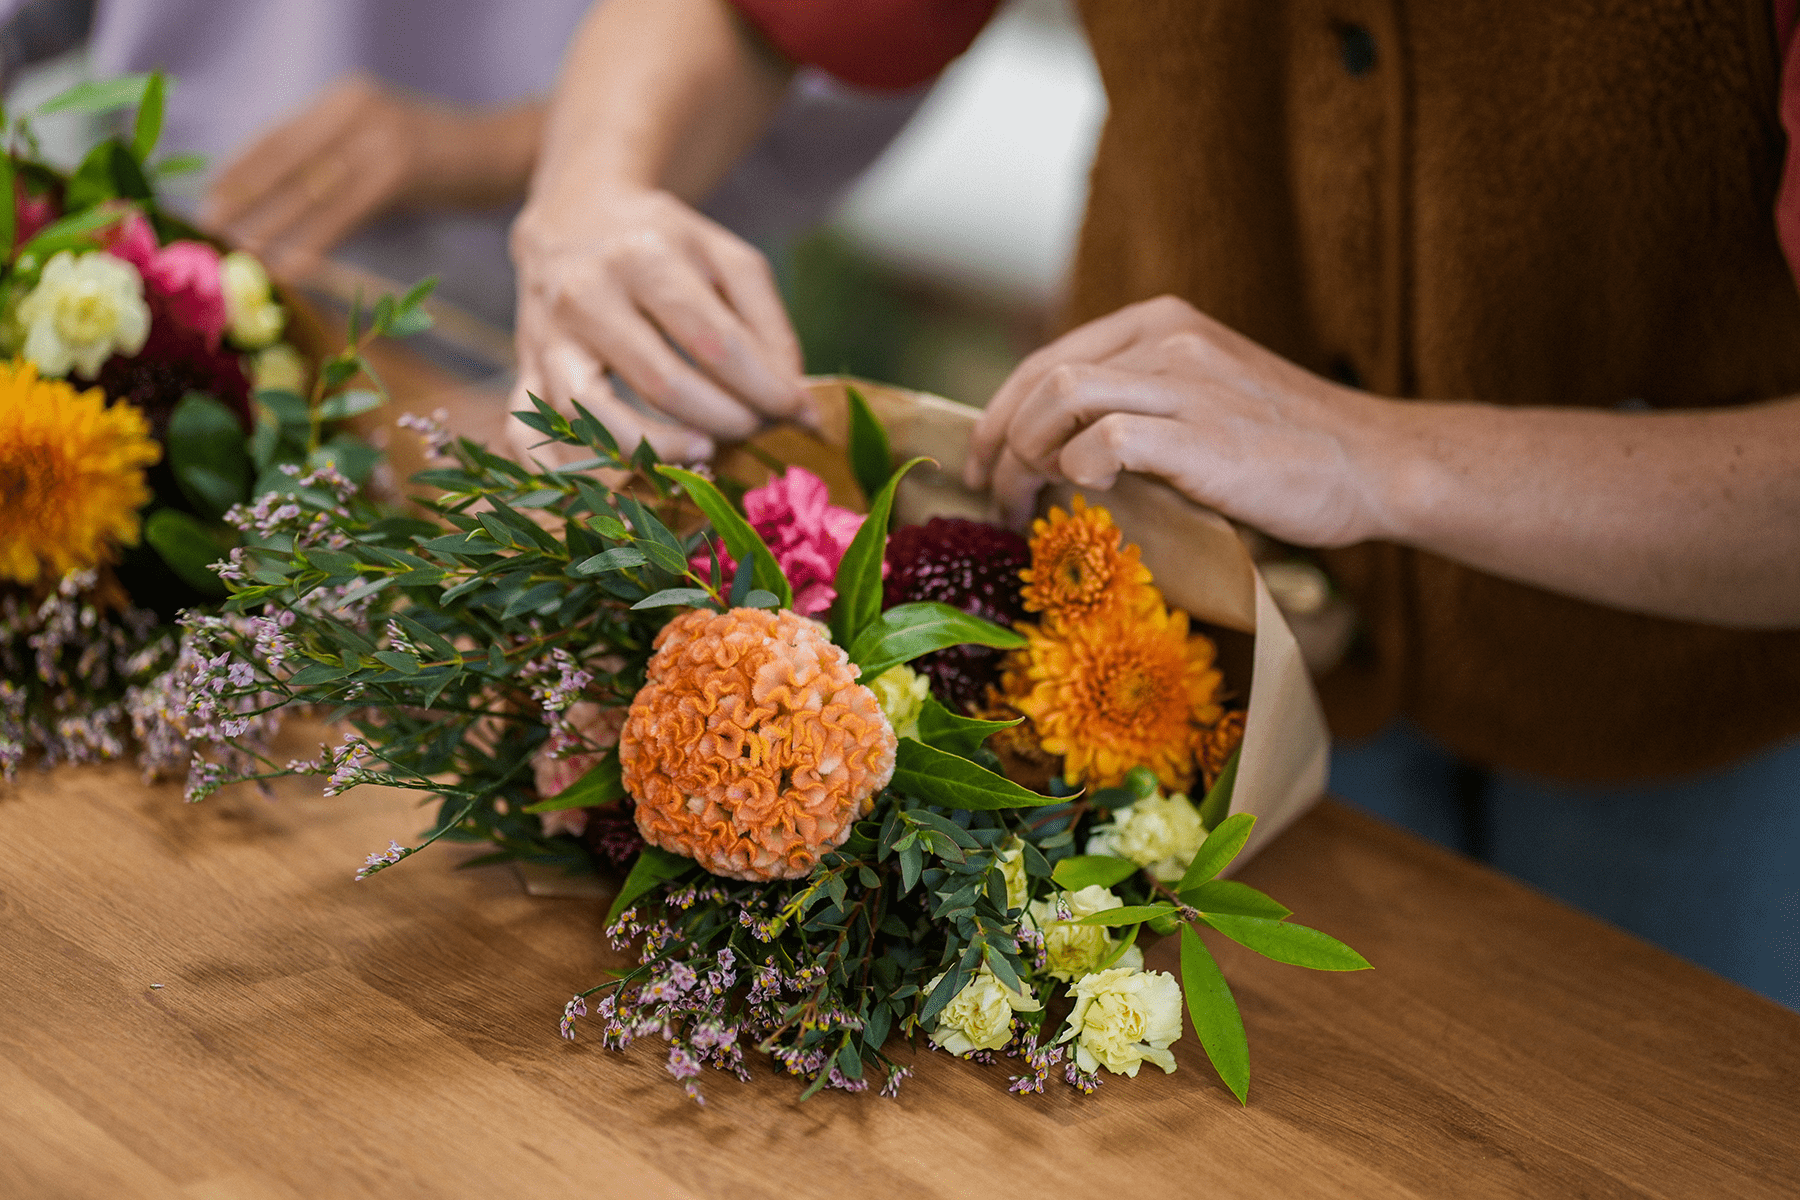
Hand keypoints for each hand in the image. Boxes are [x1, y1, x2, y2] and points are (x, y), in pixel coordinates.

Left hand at [202, 74, 537, 280]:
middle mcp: (356, 109)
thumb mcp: (384, 149)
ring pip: (310, 187)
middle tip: (209, 229)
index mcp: (345, 100)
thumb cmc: (447, 163)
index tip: (209, 200)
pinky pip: (345, 210)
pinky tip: (294, 263)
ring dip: (271, 223)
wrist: (509, 154)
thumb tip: (285, 202)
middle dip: (244, 197)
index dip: (240, 170)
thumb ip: (341, 162)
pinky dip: (314, 240)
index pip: (277, 136)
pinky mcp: (400, 168)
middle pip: (285, 158)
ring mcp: (379, 136)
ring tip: (243, 252)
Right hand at [506, 187, 809, 464]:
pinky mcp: (523, 370)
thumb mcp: (726, 259)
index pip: (714, 341)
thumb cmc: (663, 244)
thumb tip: (796, 403)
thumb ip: (769, 326)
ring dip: (659, 451)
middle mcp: (585, 295)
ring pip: (592, 416)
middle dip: (724, 420)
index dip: (763, 388)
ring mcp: (544, 337)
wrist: (573, 216)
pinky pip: (533, 436)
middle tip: (756, 430)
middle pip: (663, 383)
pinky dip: (574, 469)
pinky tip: (625, 480)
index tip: (797, 413)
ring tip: (704, 453)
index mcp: (644, 258)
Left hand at [965, 295, 1398, 546]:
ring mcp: (1187, 382)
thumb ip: (1137, 402)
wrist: (1372, 463)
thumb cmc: (1286, 446)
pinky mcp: (1203, 433)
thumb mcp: (1202, 397)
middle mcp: (1168, 339)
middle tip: (994, 494)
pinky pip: (1107, 441)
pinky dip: (1079, 469)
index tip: (981, 461)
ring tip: (1026, 501)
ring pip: (1063, 398)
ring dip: (1028, 456)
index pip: (1048, 359)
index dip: (999, 412)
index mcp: (1161, 323)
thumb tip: (1055, 450)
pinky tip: (1086, 494)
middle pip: (1045, 378)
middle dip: (1000, 441)